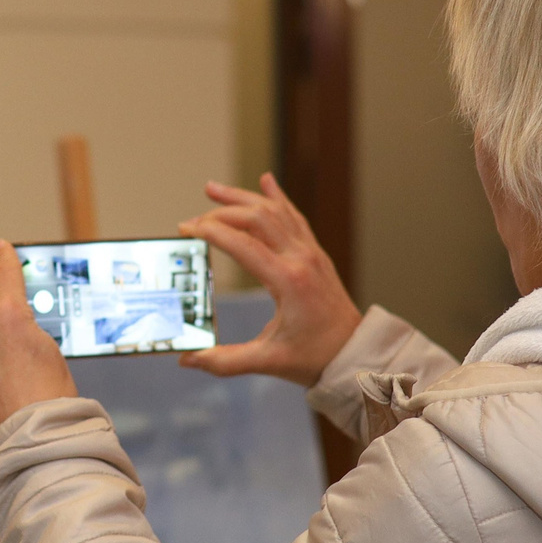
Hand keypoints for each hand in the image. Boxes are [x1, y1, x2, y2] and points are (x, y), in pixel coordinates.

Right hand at [178, 174, 360, 385]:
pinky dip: (278, 197)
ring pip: (275, 211)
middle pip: (257, 218)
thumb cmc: (316, 357)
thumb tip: (188, 360)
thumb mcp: (269, 362)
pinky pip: (294, 217)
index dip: (211, 232)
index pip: (243, 245)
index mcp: (288, 281)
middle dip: (221, 212)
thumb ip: (226, 361)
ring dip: (243, 197)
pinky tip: (266, 181)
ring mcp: (311, 252)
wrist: (355, 353)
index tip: (186, 228)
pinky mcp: (315, 254)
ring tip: (213, 189)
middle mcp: (301, 259)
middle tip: (193, 219)